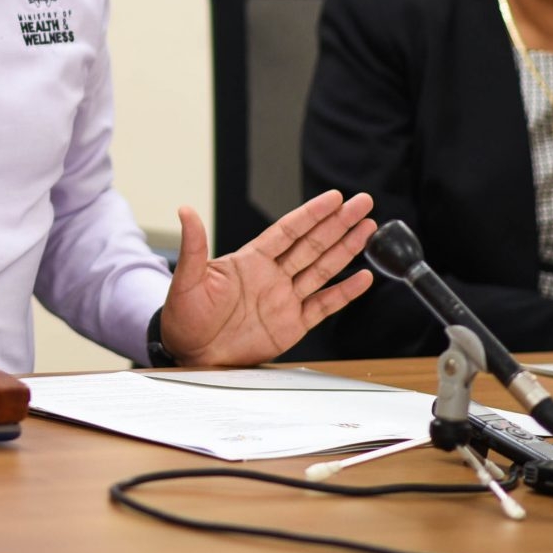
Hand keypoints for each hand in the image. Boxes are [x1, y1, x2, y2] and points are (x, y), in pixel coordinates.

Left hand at [158, 191, 375, 366]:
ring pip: (323, 269)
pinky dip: (344, 293)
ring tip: (368, 229)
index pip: (287, 231)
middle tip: (363, 203)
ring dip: (346, 250)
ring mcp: (284, 299)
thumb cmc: (184, 317)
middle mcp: (272, 276)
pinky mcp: (292, 326)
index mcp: (250, 261)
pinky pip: (323, 306)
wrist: (190, 354)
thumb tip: (185, 210)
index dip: (311, 214)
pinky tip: (363, 277)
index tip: (334, 197)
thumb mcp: (187, 280)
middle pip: (312, 244)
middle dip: (338, 223)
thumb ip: (194, 246)